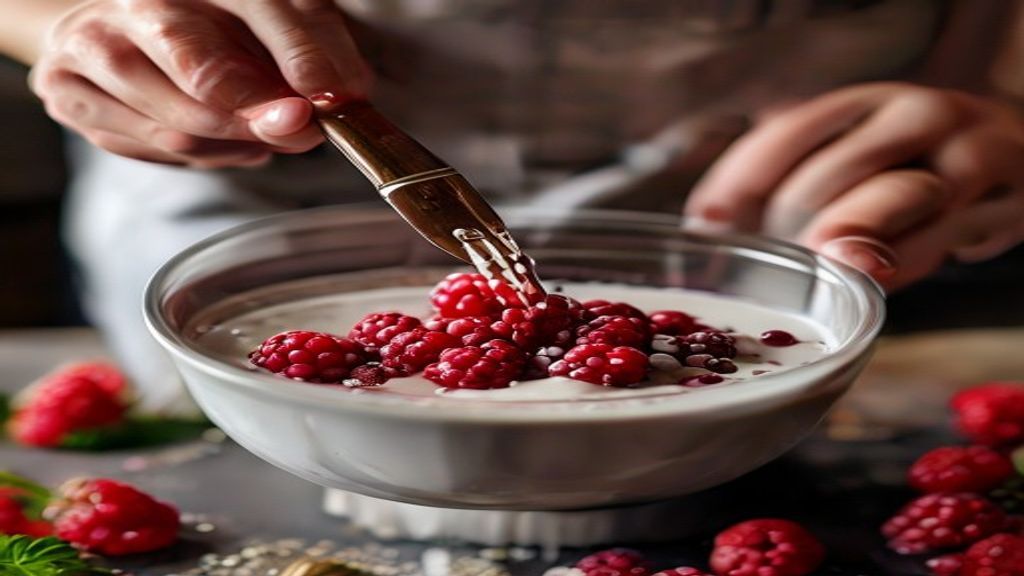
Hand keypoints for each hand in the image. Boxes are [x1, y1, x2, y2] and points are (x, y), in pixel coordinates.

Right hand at [29, 0, 370, 167]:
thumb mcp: (270, 15)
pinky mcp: (68, 95)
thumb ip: (310, 46)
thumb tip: (346, 92)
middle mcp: (129, 7)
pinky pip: (149, 149)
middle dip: (259, 117)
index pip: (243, 22)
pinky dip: (201, 156)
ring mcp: (88, 49)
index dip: (287, 68)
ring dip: (235, 144)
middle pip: (200, 78)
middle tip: (299, 131)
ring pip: (177, 128)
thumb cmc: (210, 20)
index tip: (320, 104)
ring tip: (262, 135)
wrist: (126, 24)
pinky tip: (223, 139)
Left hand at [685, 83, 1023, 289]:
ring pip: (899, 193)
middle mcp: (911, 116)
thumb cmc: (912, 167)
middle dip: (794, 217)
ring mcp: (963, 151)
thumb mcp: (857, 155)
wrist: (1016, 154)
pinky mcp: (999, 197)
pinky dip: (905, 260)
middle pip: (838, 167)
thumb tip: (714, 229)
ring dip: (855, 230)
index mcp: (858, 105)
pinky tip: (874, 280)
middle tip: (763, 260)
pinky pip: (945, 232)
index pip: (788, 134)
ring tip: (826, 257)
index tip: (709, 223)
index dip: (741, 179)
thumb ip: (798, 179)